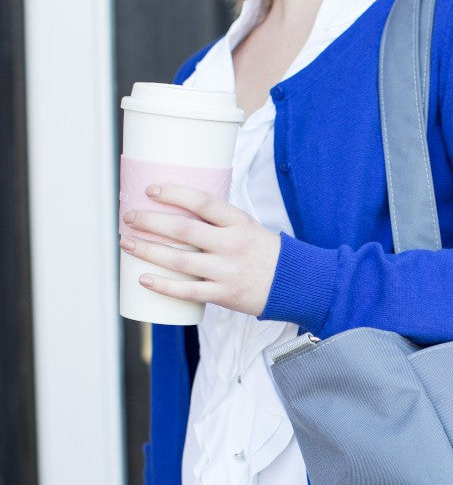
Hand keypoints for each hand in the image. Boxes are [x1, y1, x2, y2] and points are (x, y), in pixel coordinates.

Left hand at [120, 183, 281, 315]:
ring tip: (127, 243)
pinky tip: (144, 279)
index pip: (202, 202)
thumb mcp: (247, 227)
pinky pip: (188, 291)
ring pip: (179, 261)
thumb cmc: (264, 252)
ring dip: (148, 250)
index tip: (150, 190)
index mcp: (238, 223)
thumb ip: (217, 221)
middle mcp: (231, 245)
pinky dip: (163, 286)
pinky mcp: (224, 294)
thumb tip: (176, 210)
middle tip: (129, 218)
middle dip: (150, 221)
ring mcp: (227, 271)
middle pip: (183, 230)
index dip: (173, 193)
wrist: (293, 284)